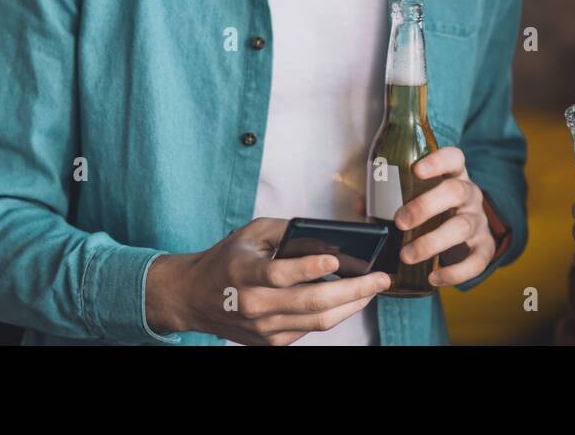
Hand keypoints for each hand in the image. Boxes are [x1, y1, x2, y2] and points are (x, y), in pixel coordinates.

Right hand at [146, 218, 390, 344]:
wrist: (194, 297)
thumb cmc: (228, 259)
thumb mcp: (251, 233)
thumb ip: (286, 232)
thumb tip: (328, 238)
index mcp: (244, 273)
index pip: (280, 274)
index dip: (308, 267)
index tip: (336, 258)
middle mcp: (253, 305)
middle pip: (310, 303)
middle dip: (353, 291)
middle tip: (381, 279)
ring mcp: (263, 328)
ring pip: (317, 321)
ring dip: (351, 305)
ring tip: (373, 289)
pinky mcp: (270, 342)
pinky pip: (310, 329)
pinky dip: (333, 314)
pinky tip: (349, 300)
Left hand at [393, 146, 496, 286]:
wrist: (471, 231)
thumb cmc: (437, 209)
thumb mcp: (421, 196)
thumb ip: (391, 198)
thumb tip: (361, 204)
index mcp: (454, 175)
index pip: (453, 158)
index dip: (437, 161)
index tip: (416, 170)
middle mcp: (470, 195)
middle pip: (455, 192)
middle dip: (426, 206)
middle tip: (400, 222)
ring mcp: (479, 221)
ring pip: (461, 227)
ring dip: (432, 242)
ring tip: (407, 256)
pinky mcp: (486, 247)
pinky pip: (477, 261)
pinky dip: (456, 272)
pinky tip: (435, 278)